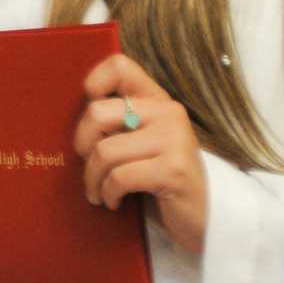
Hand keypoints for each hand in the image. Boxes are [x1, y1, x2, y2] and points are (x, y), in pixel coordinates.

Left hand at [73, 53, 208, 253]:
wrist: (205, 216)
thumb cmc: (161, 178)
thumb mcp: (141, 142)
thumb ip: (119, 124)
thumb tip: (78, 119)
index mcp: (157, 101)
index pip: (120, 66)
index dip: (94, 82)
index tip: (90, 114)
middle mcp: (168, 113)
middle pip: (97, 113)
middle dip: (82, 144)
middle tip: (87, 163)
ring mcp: (173, 140)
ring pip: (104, 151)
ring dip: (93, 178)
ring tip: (98, 191)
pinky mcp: (173, 170)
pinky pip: (119, 177)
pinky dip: (108, 194)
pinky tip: (113, 201)